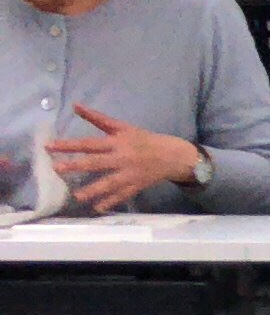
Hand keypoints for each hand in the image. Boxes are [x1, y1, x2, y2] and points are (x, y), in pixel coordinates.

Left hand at [47, 105, 200, 210]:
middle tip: (57, 170)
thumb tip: (75, 105)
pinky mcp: (136, 186)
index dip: (69, 145)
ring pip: (108, 183)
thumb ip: (97, 118)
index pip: (89, 144)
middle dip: (76, 166)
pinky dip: (111, 202)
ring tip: (77, 196)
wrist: (173, 155)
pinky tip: (98, 208)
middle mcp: (122, 158)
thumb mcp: (122, 127)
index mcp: (117, 142)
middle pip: (96, 163)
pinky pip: (122, 195)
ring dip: (93, 190)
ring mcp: (129, 174)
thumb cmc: (144, 139)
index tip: (50, 147)